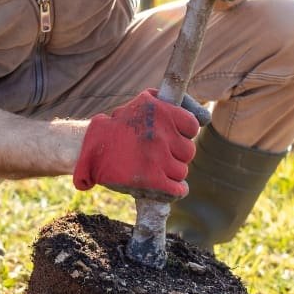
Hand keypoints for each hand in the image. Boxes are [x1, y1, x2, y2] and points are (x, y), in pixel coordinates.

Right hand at [73, 89, 200, 198]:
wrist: (88, 148)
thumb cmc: (119, 126)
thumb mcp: (143, 102)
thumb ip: (172, 104)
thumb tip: (205, 118)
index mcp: (161, 111)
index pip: (192, 126)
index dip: (183, 133)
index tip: (173, 137)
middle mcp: (161, 133)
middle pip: (188, 151)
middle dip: (177, 155)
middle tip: (161, 155)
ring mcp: (157, 157)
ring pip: (182, 171)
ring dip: (173, 173)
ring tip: (158, 170)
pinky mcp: (151, 180)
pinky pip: (177, 188)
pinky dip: (177, 191)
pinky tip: (172, 188)